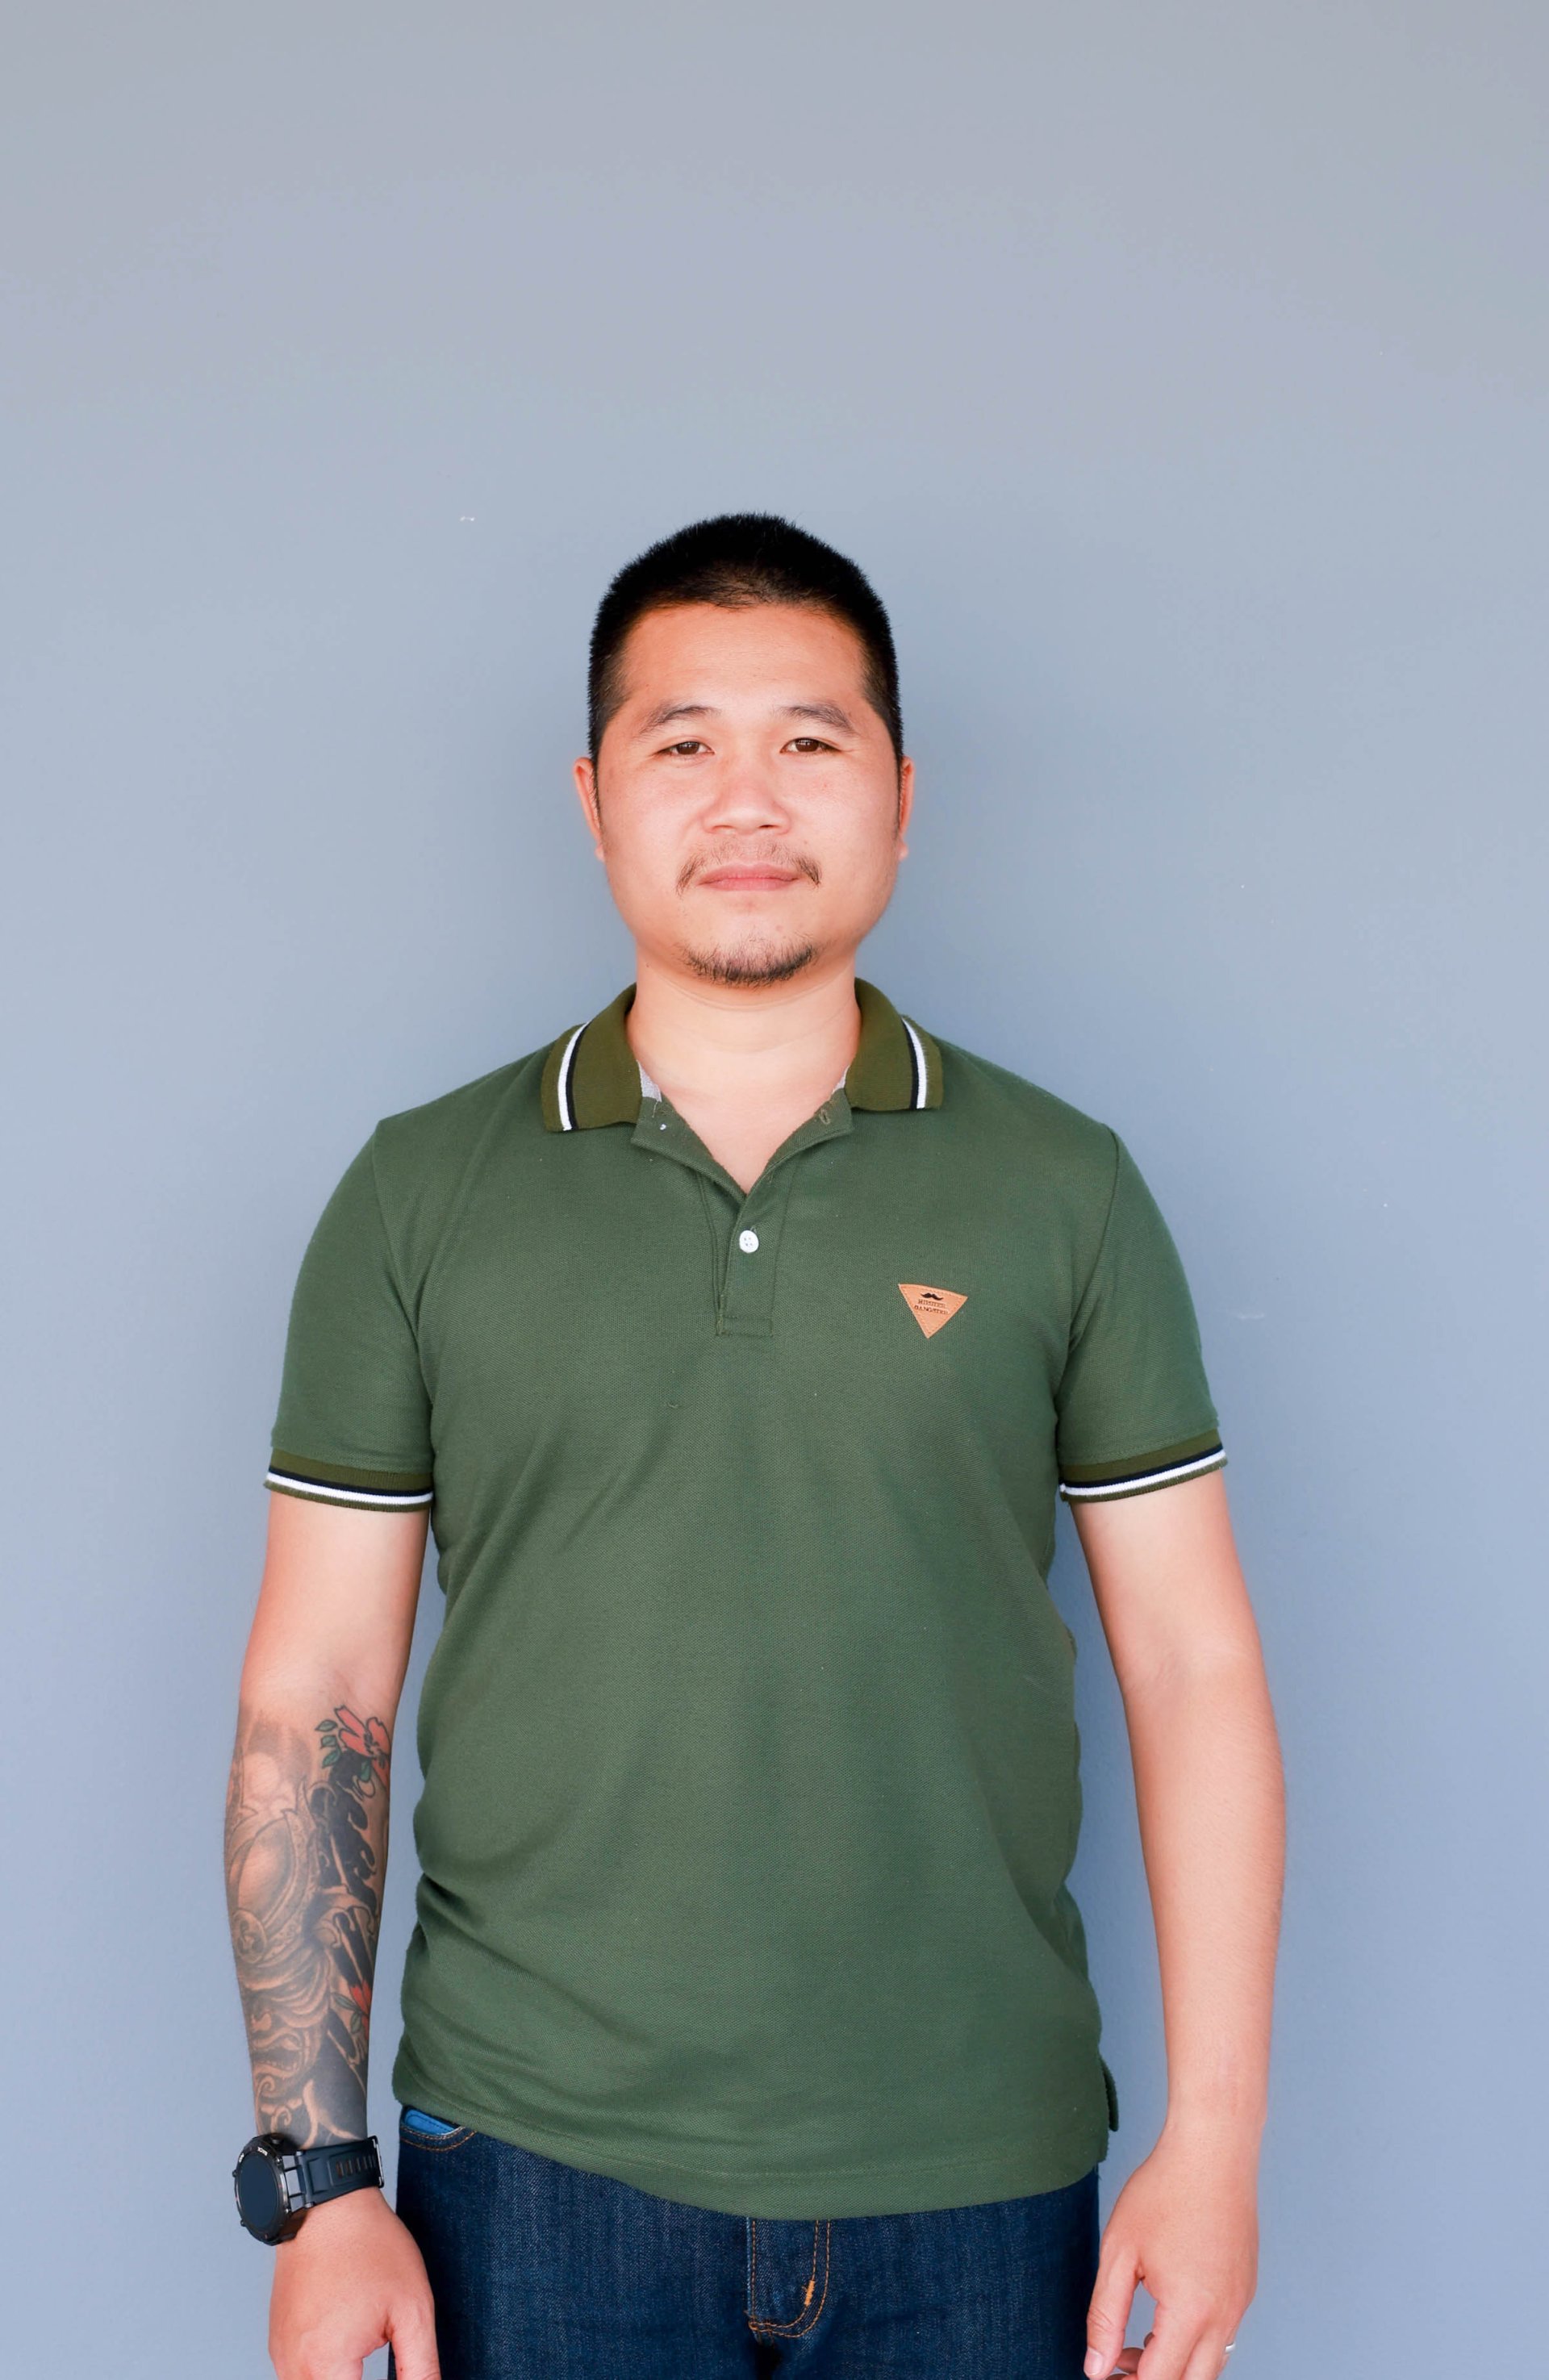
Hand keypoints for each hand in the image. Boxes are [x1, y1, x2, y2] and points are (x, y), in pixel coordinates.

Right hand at [268, 2186, 438, 2379]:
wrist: (328, 2205)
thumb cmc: (371, 2248)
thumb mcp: (412, 2310)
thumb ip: (420, 2369)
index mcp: (326, 2365)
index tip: (401, 2373)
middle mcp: (294, 2368)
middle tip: (382, 2344)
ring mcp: (282, 2356)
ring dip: (343, 2379)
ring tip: (367, 2344)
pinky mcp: (279, 2342)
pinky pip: (300, 2376)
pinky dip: (326, 2372)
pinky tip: (349, 2347)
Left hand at [1083, 2122, 1257, 2379]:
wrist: (1214, 2150)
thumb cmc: (1165, 2191)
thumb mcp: (1120, 2253)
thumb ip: (1106, 2316)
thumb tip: (1097, 2366)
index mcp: (1191, 2313)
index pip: (1159, 2379)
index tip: (1103, 2374)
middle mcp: (1224, 2316)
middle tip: (1117, 2366)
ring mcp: (1240, 2303)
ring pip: (1210, 2364)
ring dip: (1175, 2366)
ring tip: (1136, 2345)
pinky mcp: (1245, 2288)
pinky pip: (1223, 2336)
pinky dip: (1194, 2343)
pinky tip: (1165, 2319)